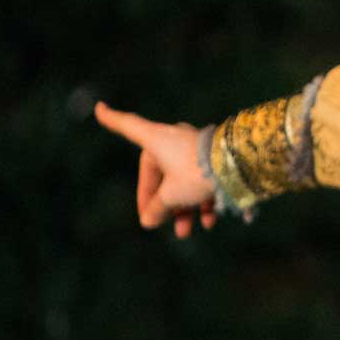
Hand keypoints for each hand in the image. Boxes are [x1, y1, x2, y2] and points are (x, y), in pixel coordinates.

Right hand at [94, 101, 218, 237]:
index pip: (128, 126)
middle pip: (159, 171)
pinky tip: (209, 222)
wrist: (239, 165)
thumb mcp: (171, 196)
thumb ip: (157, 208)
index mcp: (156, 139)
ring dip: (183, 207)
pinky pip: (202, 180)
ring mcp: (195, 147)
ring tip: (185, 232)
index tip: (99, 107)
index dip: (112, 119)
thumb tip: (149, 220)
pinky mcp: (215, 157)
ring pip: (182, 180)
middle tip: (159, 223)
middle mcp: (174, 139)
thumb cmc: (196, 174)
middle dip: (161, 201)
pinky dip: (202, 200)